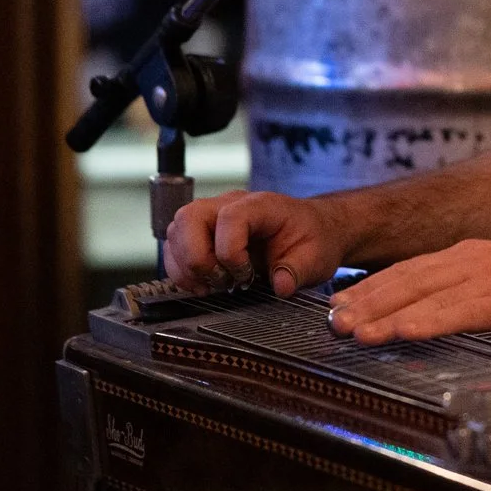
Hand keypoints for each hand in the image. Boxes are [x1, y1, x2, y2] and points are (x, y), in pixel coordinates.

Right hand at [162, 189, 348, 295]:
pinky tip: (202, 284)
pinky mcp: (202, 232)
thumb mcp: (315, 257)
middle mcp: (229, 204)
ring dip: (185, 266)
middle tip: (220, 282)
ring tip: (211, 286)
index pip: (230, 217)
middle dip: (196, 258)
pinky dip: (181, 269)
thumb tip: (281, 286)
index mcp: (260, 205)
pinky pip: (175, 246)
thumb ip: (298, 271)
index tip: (245, 276)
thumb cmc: (311, 238)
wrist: (311, 231)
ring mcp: (212, 216)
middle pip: (189, 218)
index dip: (230, 251)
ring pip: (176, 231)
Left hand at [327, 240, 490, 343]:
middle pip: (405, 279)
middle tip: (333, 322)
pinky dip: (421, 322)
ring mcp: (487, 277)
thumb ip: (473, 290)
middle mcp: (472, 259)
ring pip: (421, 295)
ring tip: (352, 332)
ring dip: (382, 314)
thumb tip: (441, 309)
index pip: (410, 270)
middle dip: (365, 301)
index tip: (344, 304)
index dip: (373, 288)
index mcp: (472, 254)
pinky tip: (400, 333)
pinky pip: (453, 312)